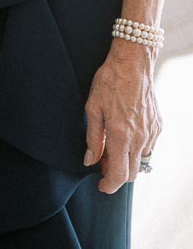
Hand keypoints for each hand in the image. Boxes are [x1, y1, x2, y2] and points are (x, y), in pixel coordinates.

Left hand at [84, 42, 160, 192]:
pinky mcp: (158, 126)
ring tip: (113, 146)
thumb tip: (90, 160)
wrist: (133, 63)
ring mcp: (151, 133)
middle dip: (115, 174)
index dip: (108, 185)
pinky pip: (148, 147)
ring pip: (141, 162)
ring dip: (127, 162)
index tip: (101, 186)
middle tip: (102, 162)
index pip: (118, 174)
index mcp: (121, 135)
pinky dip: (137, 149)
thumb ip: (93, 138)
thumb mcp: (93, 107)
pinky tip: (126, 134)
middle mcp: (139, 138)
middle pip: (131, 174)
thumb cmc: (110, 81)